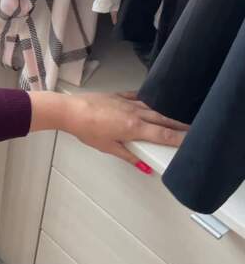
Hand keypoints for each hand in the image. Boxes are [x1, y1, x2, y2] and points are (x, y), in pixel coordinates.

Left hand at [29, 91, 189, 170]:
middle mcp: (135, 113)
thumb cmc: (87, 130)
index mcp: (134, 127)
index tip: (193, 140)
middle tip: (191, 130)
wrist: (70, 110)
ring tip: (173, 121)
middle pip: (162, 120)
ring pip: (152, 109)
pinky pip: (137, 98)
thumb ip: (128, 156)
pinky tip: (149, 106)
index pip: (163, 135)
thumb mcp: (108, 147)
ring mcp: (127, 102)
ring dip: (164, 115)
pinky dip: (146, 103)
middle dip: (178, 126)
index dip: (179, 138)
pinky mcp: (118, 95)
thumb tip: (144, 167)